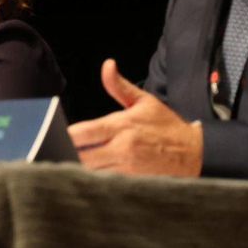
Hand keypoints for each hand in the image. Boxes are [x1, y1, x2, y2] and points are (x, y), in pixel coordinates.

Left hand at [66, 59, 203, 177]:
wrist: (195, 153)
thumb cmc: (166, 126)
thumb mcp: (144, 101)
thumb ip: (119, 86)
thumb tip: (107, 65)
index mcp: (121, 126)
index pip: (82, 132)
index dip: (64, 135)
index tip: (52, 133)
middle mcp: (121, 147)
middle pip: (80, 155)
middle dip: (66, 152)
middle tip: (54, 150)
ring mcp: (126, 168)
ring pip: (90, 172)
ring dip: (78, 167)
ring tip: (66, 162)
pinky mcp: (132, 182)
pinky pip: (105, 183)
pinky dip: (94, 180)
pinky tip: (86, 176)